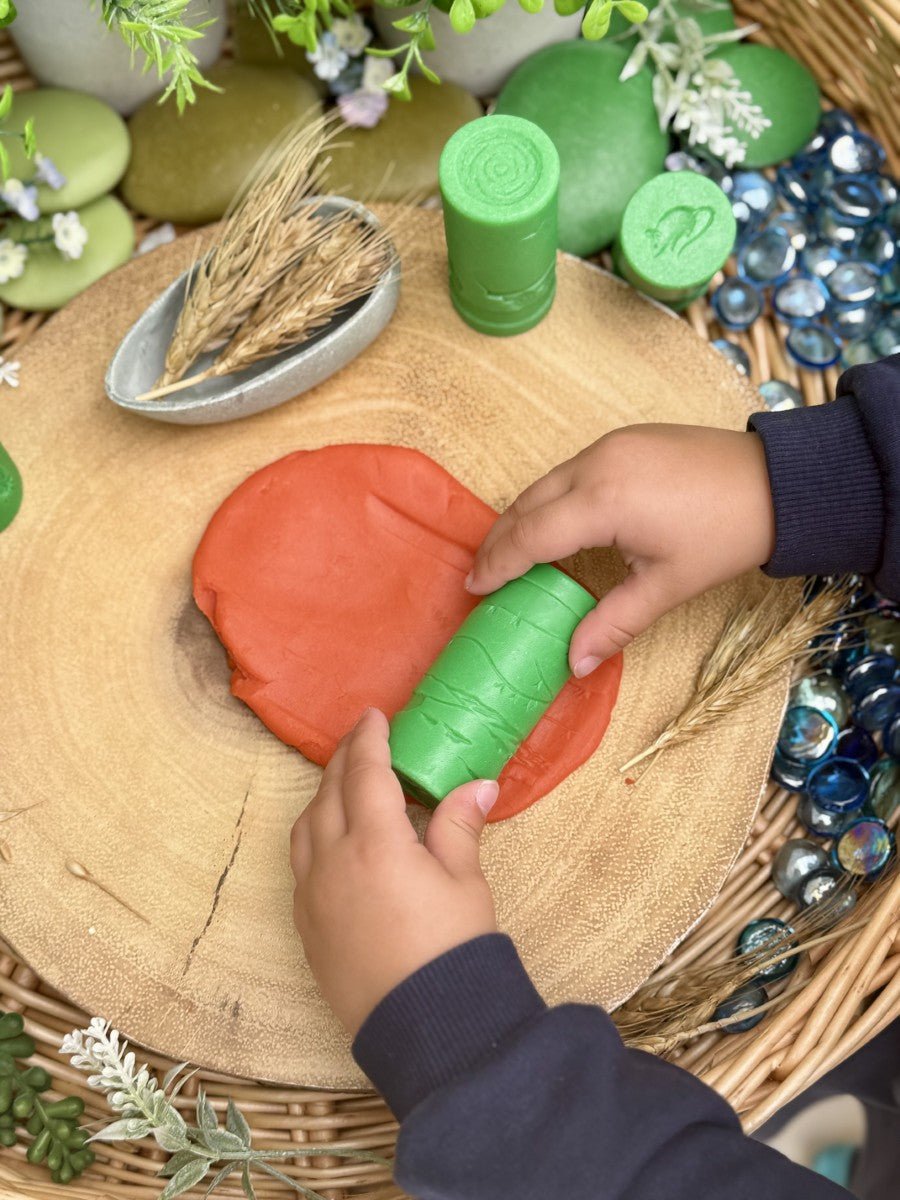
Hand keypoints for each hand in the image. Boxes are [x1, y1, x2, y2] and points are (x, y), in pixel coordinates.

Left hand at [291, 708, 497, 1034]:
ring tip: (344, 784)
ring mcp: (312, 897)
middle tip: (361, 738)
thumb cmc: (454, 951)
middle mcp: (332, 863)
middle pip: (330, 792)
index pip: (366, 772)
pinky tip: (333, 839)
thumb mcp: (465, 882)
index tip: (374, 716)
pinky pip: (300, 864)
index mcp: (375, 843)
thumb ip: (459, 827)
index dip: (370, 739)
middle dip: (345, 759)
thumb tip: (478, 786)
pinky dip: (313, 835)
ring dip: (323, 796)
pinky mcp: (306, 927)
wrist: (426, 1029)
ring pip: (305, 827)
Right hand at [468, 424, 774, 675]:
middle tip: (482, 575)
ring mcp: (609, 445)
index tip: (475, 588)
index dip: (498, 564)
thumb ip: (613, 624)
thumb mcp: (667, 586)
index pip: (530, 536)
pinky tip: (551, 524)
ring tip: (510, 553)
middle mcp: (596, 464)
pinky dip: (549, 499)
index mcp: (602, 501)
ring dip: (522, 518)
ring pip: (545, 484)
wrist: (778, 481)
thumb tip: (573, 665)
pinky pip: (568, 471)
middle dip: (500, 540)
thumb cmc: (725, 534)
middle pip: (526, 504)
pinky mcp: (623, 439)